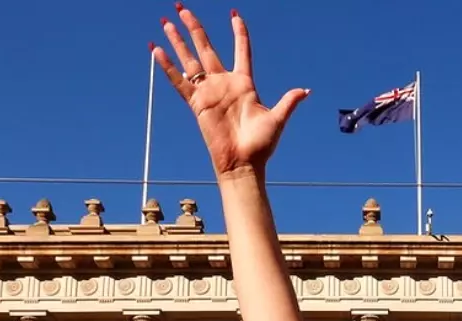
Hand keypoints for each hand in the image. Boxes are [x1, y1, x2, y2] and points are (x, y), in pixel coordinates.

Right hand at [155, 7, 308, 176]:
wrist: (243, 163)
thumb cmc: (261, 145)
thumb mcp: (277, 119)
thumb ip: (288, 102)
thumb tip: (305, 91)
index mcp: (244, 83)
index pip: (241, 50)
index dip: (239, 32)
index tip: (235, 14)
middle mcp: (224, 84)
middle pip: (206, 47)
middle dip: (194, 27)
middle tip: (182, 7)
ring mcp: (209, 93)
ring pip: (190, 60)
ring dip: (178, 40)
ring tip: (167, 21)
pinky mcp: (197, 104)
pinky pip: (179, 82)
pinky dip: (168, 67)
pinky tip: (156, 50)